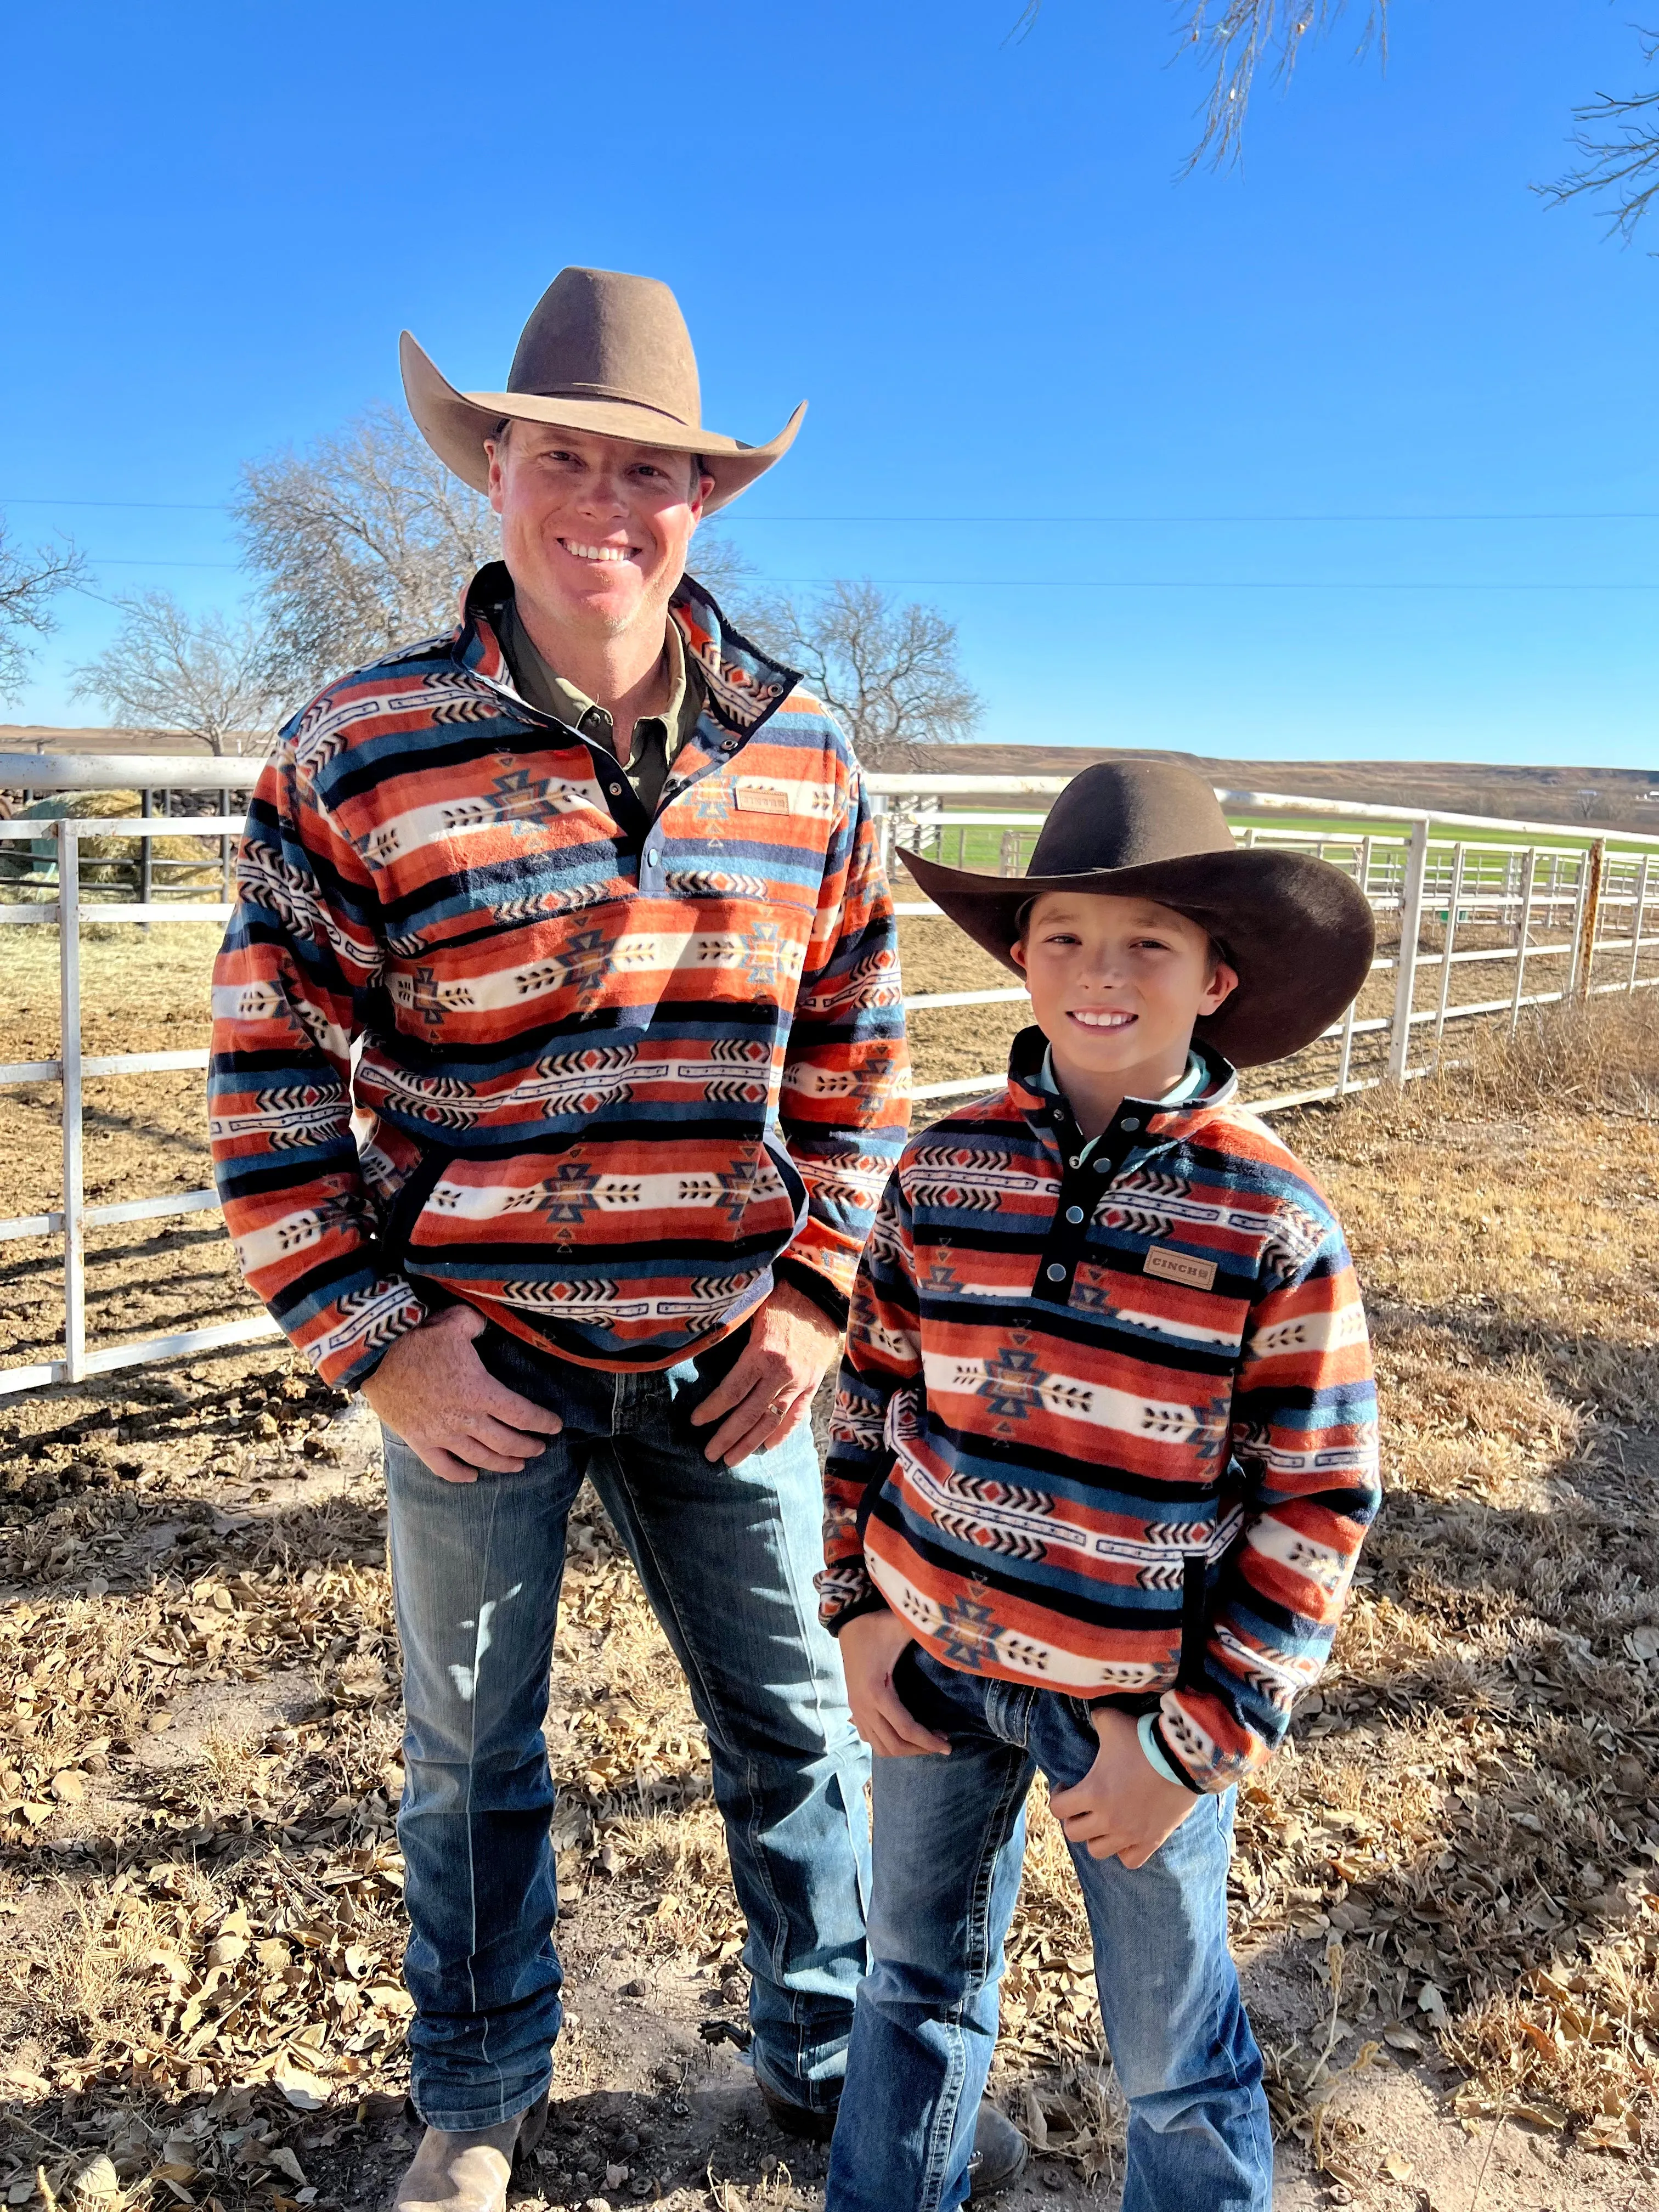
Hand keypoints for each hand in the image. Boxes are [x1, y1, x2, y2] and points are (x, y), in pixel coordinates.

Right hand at [361, 1303, 561, 1482]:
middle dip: (527, 1448)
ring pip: (480, 1459)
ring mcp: (442, 1434)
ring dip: (502, 1464)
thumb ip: (477, 1324)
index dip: (542, 1422)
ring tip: (517, 1466)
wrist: (375, 1356)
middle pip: (506, 1442)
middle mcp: (466, 1418)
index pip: (522, 1414)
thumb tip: (485, 1323)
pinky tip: (471, 1477)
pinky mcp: (419, 1441)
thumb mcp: (456, 1322)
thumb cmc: (417, 1338)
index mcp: (481, 1391)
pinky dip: (459, 1475)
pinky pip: (443, 1467)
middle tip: (539, 1449)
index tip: (555, 1426)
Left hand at [688, 1281, 840, 1463]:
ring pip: (773, 1420)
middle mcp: (782, 1373)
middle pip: (751, 1413)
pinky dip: (782, 1433)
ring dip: (751, 1443)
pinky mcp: (813, 1385)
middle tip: (709, 1455)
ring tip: (732, 1460)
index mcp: (762, 1353)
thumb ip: (730, 1336)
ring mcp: (800, 1382)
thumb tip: (697, 1348)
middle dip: (728, 1437)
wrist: (821, 1298)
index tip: (695, 1422)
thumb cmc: (779, 1299)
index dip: (713, 1409)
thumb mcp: (750, 1312)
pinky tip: (767, 1447)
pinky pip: (797, 1415)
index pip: (733, 1391)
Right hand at [837, 1609, 950, 1758]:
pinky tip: (905, 1736)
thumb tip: (955, 1637)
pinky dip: (888, 1744)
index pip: (906, 1730)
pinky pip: (869, 1738)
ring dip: (905, 1750)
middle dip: (920, 1749)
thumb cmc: (877, 1625)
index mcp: (876, 1692)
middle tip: (942, 1743)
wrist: (848, 1621)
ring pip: (880, 1747)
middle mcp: (863, 1707)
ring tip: (926, 1741)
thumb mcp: (902, 1627)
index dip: (929, 1742)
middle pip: (894, 1745)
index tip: (949, 1746)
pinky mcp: (854, 1708)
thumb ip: (927, 1632)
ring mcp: (856, 1710)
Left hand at [1048, 1707, 1199, 1867]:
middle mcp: (1108, 1819)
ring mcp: (1130, 1834)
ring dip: (1096, 1836)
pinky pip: (1129, 1860)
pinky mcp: (1152, 1841)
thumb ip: (1095, 1718)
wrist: (1184, 1758)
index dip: (1059, 1796)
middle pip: (1073, 1834)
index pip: (1057, 1809)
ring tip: (1103, 1820)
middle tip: (1084, 1804)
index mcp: (1092, 1793)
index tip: (1069, 1787)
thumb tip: (1091, 1713)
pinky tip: (1126, 1835)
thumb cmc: (1144, 1739)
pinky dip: (1124, 1851)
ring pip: (1098, 1851)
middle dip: (1074, 1818)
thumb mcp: (1111, 1721)